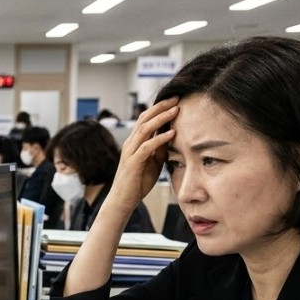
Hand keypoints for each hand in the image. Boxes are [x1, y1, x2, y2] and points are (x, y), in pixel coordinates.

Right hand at [107, 98, 178, 214]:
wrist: (123, 200)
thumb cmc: (138, 182)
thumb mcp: (153, 162)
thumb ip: (160, 149)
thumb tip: (172, 136)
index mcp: (134, 142)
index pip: (146, 119)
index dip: (159, 108)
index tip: (175, 101)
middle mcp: (130, 143)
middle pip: (144, 118)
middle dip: (161, 107)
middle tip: (176, 99)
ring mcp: (130, 152)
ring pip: (144, 129)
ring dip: (161, 118)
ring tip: (176, 110)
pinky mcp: (133, 163)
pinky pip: (146, 147)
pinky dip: (159, 139)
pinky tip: (172, 134)